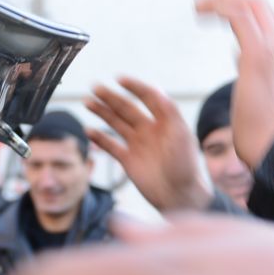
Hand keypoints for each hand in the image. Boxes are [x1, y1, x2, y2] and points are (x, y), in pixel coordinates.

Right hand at [85, 78, 211, 213]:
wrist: (180, 195)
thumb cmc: (186, 164)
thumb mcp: (180, 133)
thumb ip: (168, 109)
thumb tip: (155, 87)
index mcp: (164, 120)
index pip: (147, 97)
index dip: (134, 87)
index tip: (119, 79)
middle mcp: (149, 130)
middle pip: (127, 108)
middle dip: (111, 97)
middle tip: (95, 87)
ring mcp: (138, 145)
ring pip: (116, 124)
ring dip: (102, 113)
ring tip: (88, 102)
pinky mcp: (128, 161)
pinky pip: (110, 146)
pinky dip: (99, 139)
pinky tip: (88, 130)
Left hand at [195, 0, 273, 169]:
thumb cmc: (265, 133)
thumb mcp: (259, 93)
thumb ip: (252, 70)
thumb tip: (238, 55)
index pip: (265, 17)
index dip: (239, 8)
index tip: (215, 13)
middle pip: (258, 3)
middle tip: (201, 4)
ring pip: (248, 2)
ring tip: (197, 6)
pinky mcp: (258, 54)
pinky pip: (238, 13)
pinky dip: (217, 6)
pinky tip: (200, 12)